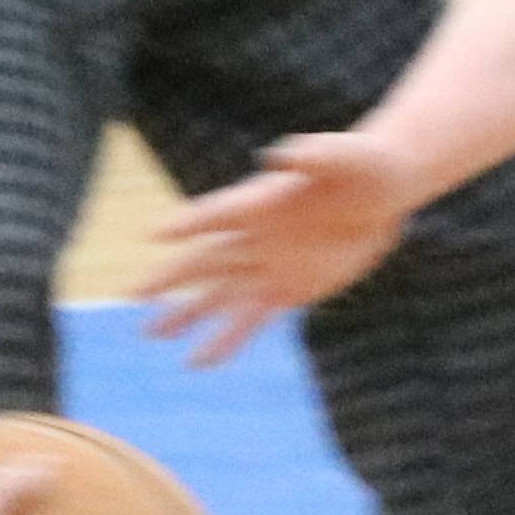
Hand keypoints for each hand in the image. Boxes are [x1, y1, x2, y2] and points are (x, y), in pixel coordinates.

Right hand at [144, 128, 424, 361]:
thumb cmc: (363, 165)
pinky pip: (251, 318)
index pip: (218, 213)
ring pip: (219, 295)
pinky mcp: (287, 290)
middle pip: (204, 259)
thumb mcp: (345, 156)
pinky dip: (226, 340)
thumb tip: (281, 153)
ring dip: (187, 314)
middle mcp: (254, 235)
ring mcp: (267, 265)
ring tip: (152, 334)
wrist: (384, 195)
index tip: (156, 235)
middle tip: (130, 294)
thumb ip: (313, 155)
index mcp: (260, 200)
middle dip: (169, 278)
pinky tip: (199, 362)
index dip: (190, 223)